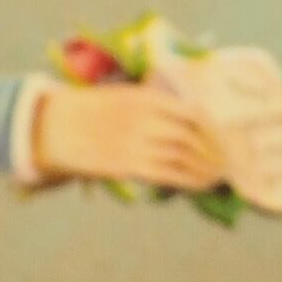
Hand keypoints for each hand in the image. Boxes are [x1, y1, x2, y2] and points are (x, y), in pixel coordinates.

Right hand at [30, 84, 221, 189]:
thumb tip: (192, 121)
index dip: (216, 129)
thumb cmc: (89, 111)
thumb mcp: (121, 96)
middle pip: (193, 137)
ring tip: (220, 176)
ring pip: (184, 158)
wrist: (49, 126)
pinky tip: (201, 185)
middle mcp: (143, 118)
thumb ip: (153, 106)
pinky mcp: (125, 166)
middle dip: (217, 152)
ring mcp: (134, 143)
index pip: (193, 112)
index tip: (229, 138)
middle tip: (232, 162)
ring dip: (208, 169)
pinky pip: (167, 175)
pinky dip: (190, 181)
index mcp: (143, 97)